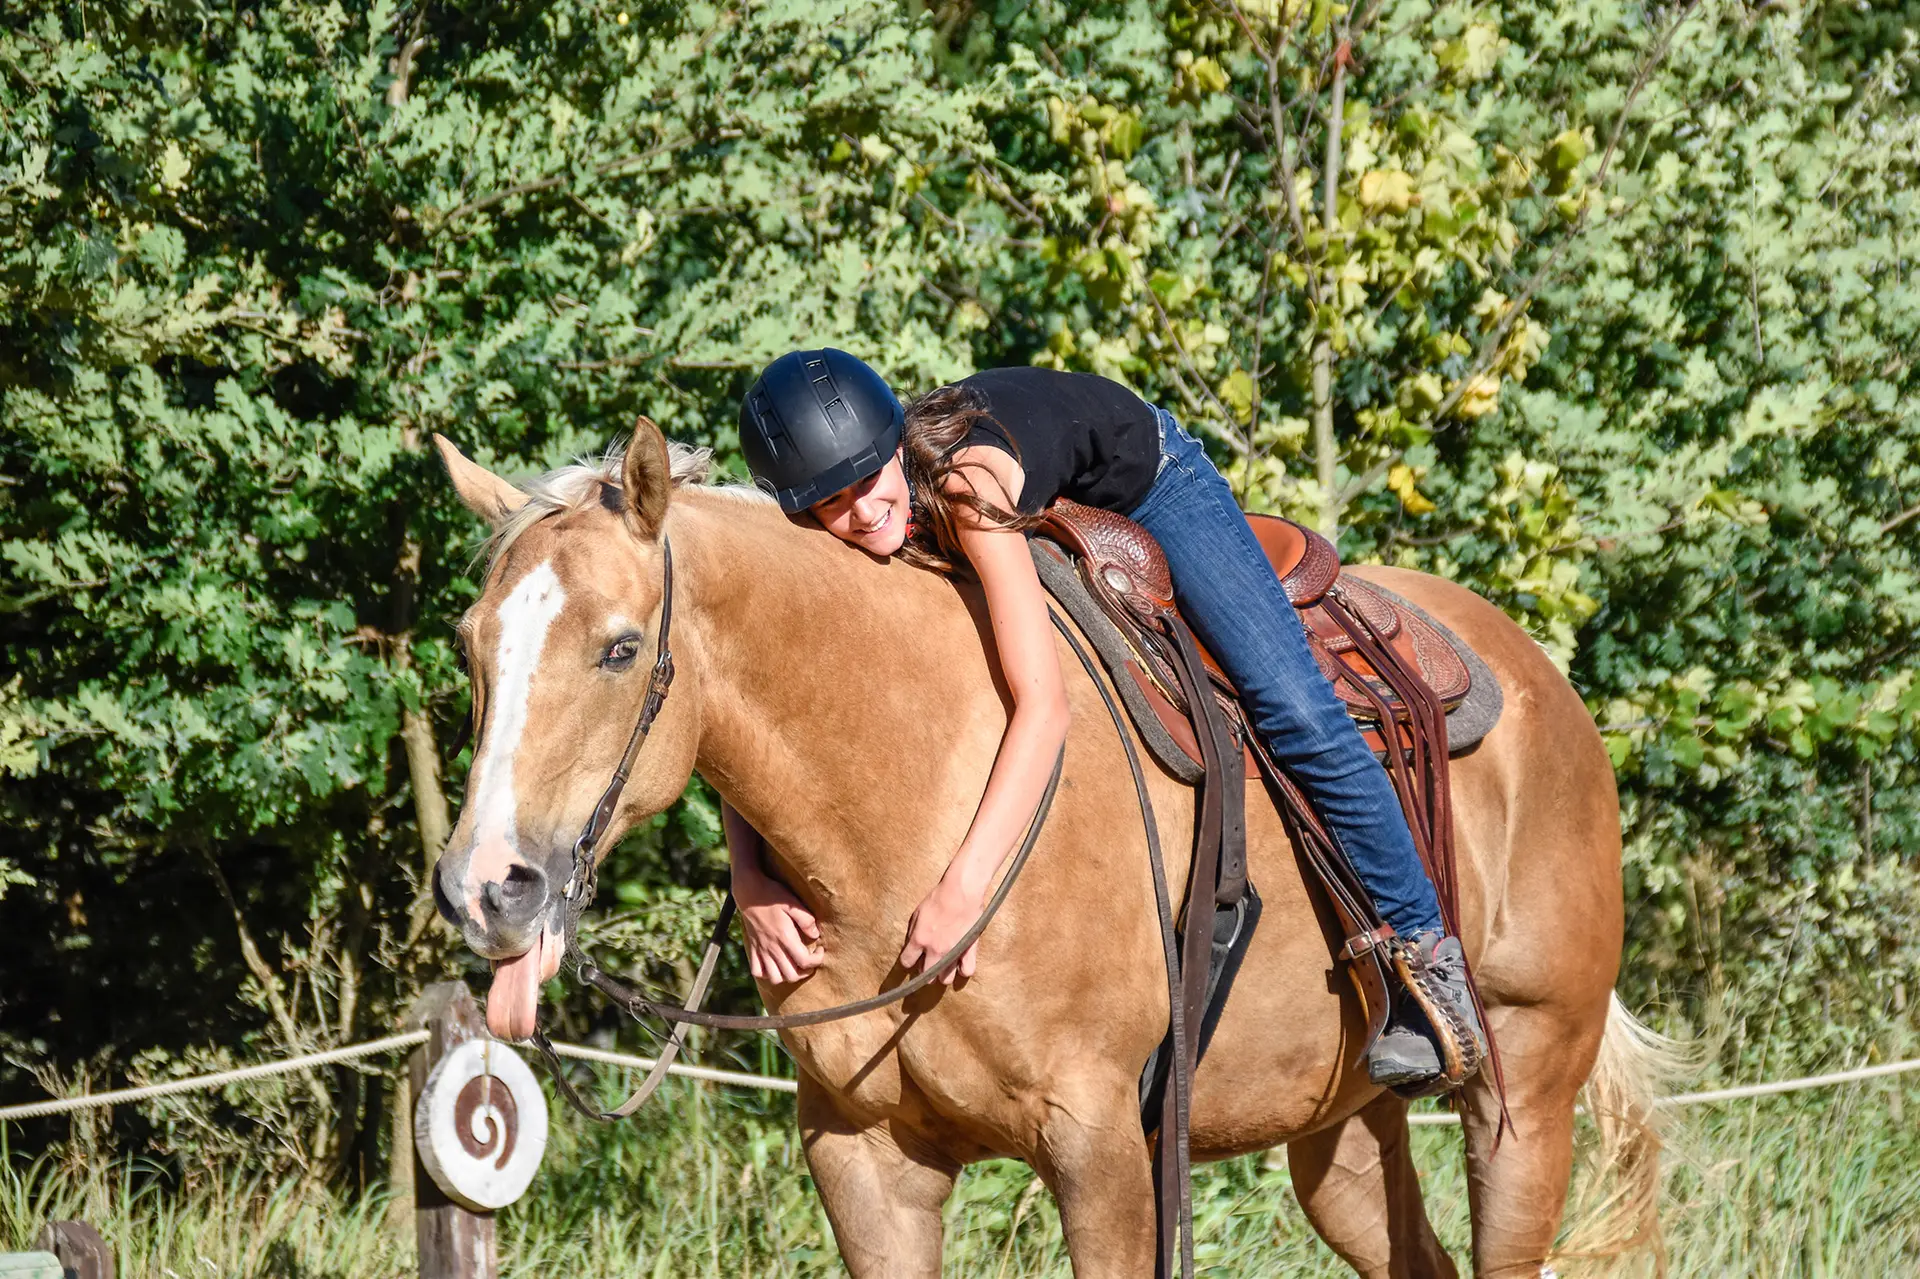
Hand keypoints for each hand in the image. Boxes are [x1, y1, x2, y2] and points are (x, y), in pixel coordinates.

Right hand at [736, 871, 821, 985]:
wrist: (749, 892)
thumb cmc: (773, 896)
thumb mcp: (793, 903)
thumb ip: (806, 920)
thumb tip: (815, 935)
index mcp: (785, 937)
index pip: (804, 961)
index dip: (817, 960)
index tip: (820, 949)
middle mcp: (772, 948)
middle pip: (791, 975)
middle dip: (805, 971)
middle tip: (810, 959)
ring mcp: (761, 950)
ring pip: (775, 978)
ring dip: (787, 976)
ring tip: (794, 965)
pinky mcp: (753, 949)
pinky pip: (758, 972)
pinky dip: (767, 974)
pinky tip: (775, 965)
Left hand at [898, 879, 985, 984]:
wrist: (961, 891)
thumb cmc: (938, 899)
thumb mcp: (917, 913)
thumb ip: (912, 933)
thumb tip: (910, 946)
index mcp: (919, 940)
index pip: (907, 962)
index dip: (908, 960)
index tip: (912, 958)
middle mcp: (935, 950)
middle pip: (926, 975)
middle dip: (926, 970)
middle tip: (929, 961)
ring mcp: (953, 952)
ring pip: (945, 979)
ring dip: (943, 973)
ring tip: (945, 964)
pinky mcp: (969, 950)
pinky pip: (967, 971)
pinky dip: (963, 970)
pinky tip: (960, 964)